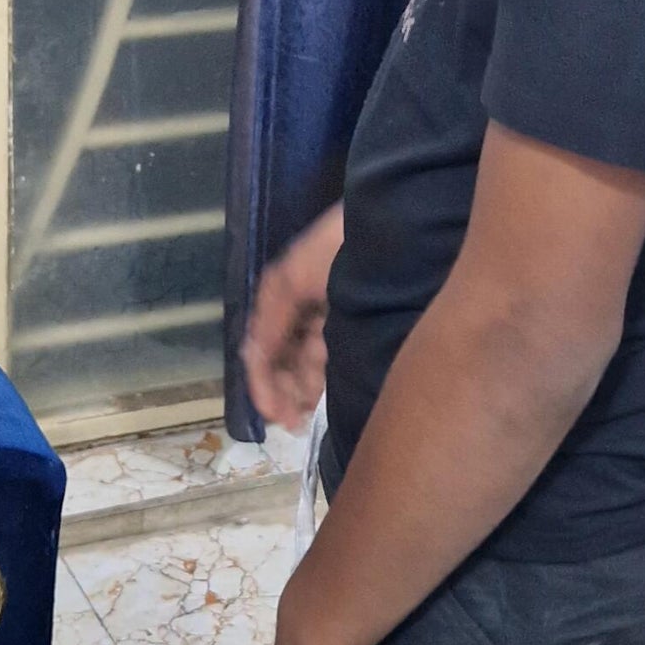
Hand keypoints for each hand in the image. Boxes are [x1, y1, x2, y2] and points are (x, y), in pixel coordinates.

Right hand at [243, 202, 343, 425]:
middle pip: (286, 361)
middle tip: (294, 420)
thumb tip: (253, 359)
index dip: (264, 384)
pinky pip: (335, 358)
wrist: (391, 224)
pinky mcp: (361, 322)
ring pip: (310, 364)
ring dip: (305, 390)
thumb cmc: (337, 245)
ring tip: (310, 410)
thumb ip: (269, 320)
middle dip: (285, 391)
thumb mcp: (291, 278)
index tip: (274, 415)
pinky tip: (327, 394)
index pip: (264, 349)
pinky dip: (326, 378)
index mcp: (284, 297)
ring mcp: (333, 317)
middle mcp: (305, 309)